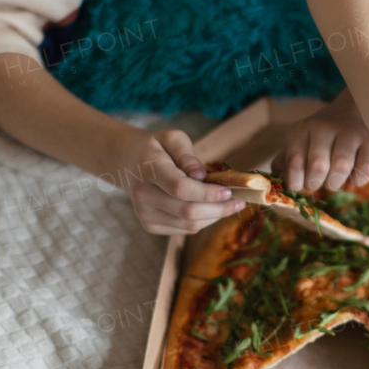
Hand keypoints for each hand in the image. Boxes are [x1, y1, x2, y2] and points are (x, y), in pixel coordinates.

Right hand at [113, 128, 244, 234]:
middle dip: (219, 209)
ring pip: (189, 224)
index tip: (229, 190)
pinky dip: (204, 221)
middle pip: (187, 211)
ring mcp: (145, 214)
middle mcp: (143, 195)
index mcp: (149, 169)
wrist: (128, 165)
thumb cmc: (157, 149)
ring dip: (215, 216)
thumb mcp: (172, 139)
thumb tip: (202, 176)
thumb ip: (188, 156)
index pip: (180, 188)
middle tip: (240, 201)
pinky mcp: (150, 226)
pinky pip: (185, 229)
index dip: (208, 193)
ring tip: (230, 204)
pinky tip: (211, 208)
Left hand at [272, 90, 368, 191]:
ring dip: (335, 183)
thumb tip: (278, 178)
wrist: (353, 108)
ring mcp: (349, 132)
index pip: (294, 163)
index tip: (300, 184)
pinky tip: (352, 176)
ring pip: (341, 168)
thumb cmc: (322, 134)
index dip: (296, 183)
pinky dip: (357, 180)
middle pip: (318, 168)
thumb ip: (286, 160)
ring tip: (334, 181)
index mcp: (301, 129)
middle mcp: (324, 127)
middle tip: (318, 182)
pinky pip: (364, 170)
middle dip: (316, 184)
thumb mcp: (300, 141)